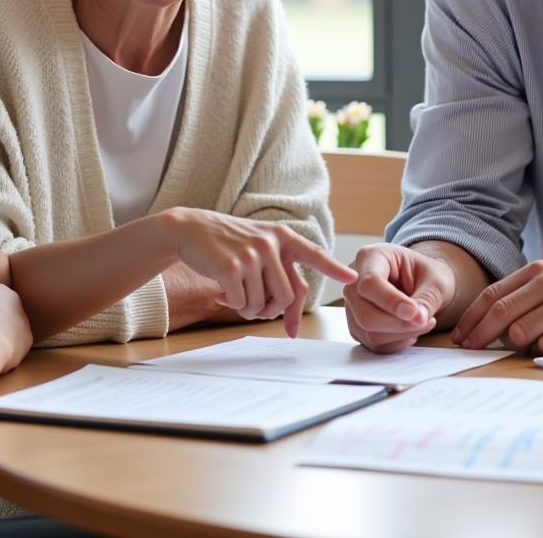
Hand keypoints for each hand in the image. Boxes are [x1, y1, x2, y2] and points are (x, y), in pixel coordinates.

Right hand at [165, 209, 356, 336]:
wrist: (190, 230)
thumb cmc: (228, 243)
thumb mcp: (259, 244)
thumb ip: (279, 268)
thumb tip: (292, 312)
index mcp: (281, 236)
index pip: (314, 254)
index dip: (333, 268)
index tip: (352, 278)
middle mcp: (270, 243)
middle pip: (285, 296)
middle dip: (269, 311)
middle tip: (251, 307)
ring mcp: (251, 254)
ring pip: (262, 304)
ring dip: (247, 309)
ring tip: (232, 293)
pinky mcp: (231, 267)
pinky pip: (240, 304)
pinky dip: (231, 304)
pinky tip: (219, 290)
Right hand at [343, 243, 456, 352]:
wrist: (423, 283)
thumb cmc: (427, 276)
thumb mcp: (436, 281)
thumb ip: (426, 299)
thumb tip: (418, 319)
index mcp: (370, 257)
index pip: (370, 283)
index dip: (391, 302)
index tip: (415, 312)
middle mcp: (353, 281)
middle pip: (366, 314)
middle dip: (400, 324)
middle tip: (426, 320)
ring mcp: (352, 304)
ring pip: (368, 333)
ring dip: (401, 334)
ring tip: (421, 322)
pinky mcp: (356, 325)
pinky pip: (372, 343)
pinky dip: (396, 342)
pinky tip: (409, 329)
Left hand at [452, 260, 542, 353]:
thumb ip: (525, 295)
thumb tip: (487, 322)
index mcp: (537, 271)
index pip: (492, 295)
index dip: (472, 318)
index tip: (460, 337)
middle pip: (500, 312)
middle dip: (480, 334)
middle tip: (468, 350)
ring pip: (523, 331)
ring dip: (519, 344)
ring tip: (529, 344)